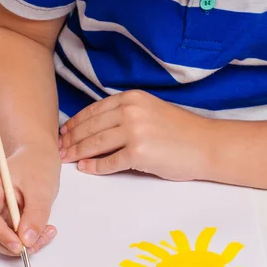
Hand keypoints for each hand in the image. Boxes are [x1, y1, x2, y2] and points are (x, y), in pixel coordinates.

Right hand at [0, 145, 60, 255]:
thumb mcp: (41, 188)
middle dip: (12, 243)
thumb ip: (35, 214)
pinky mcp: (0, 215)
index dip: (0, 235)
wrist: (38, 157)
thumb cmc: (37, 165)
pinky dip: (25, 236)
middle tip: (35, 245)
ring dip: (21, 242)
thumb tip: (27, 239)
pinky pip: (8, 232)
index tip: (19, 246)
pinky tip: (43, 232)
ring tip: (46, 235)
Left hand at [60, 90, 212, 179]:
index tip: (64, 131)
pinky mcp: (139, 153)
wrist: (207, 145)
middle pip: (90, 127)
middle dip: (71, 139)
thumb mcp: (152, 110)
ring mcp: (134, 132)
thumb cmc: (183, 130)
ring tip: (67, 159)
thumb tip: (97, 128)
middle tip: (59, 149)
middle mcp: (131, 111)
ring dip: (77, 153)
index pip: (94, 110)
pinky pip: (109, 162)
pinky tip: (86, 168)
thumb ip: (126, 113)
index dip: (75, 122)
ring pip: (95, 144)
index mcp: (133, 98)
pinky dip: (94, 167)